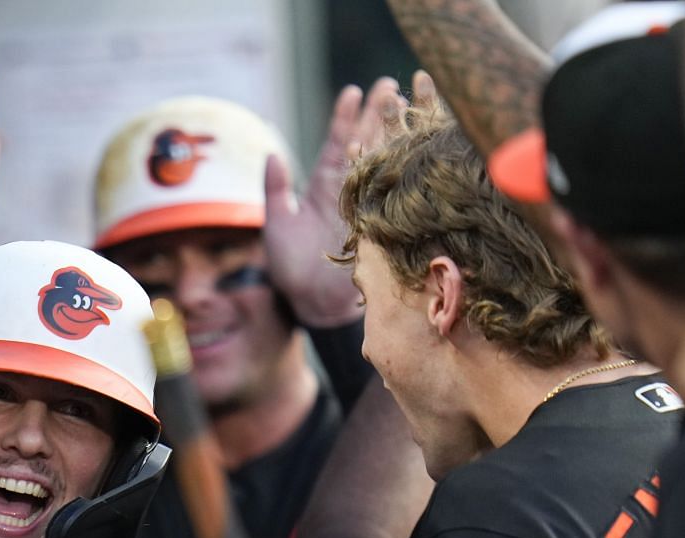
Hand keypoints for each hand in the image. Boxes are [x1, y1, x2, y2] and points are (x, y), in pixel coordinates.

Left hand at [263, 76, 403, 328]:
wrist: (310, 306)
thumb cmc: (290, 271)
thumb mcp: (276, 226)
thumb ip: (275, 191)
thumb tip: (272, 153)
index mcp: (326, 187)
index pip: (339, 143)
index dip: (345, 117)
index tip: (353, 90)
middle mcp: (351, 191)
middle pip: (368, 143)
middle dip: (381, 114)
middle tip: (393, 84)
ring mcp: (370, 206)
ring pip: (386, 161)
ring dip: (397, 132)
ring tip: (408, 101)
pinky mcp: (384, 224)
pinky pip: (396, 193)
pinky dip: (404, 169)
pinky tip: (412, 144)